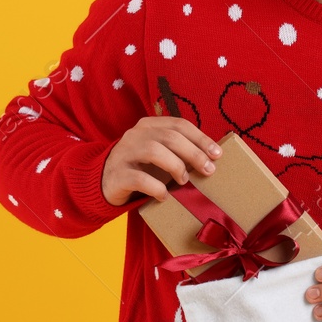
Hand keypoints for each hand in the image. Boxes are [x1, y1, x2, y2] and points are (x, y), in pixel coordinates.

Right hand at [101, 117, 221, 206]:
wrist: (104, 181)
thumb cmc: (140, 167)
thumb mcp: (159, 154)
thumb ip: (178, 151)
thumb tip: (211, 158)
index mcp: (148, 126)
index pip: (179, 125)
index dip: (200, 138)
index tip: (217, 154)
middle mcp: (135, 135)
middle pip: (169, 137)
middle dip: (194, 153)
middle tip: (208, 170)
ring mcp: (124, 153)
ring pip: (154, 151)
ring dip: (175, 166)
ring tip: (184, 181)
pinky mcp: (117, 174)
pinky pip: (139, 178)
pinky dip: (156, 188)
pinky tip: (164, 195)